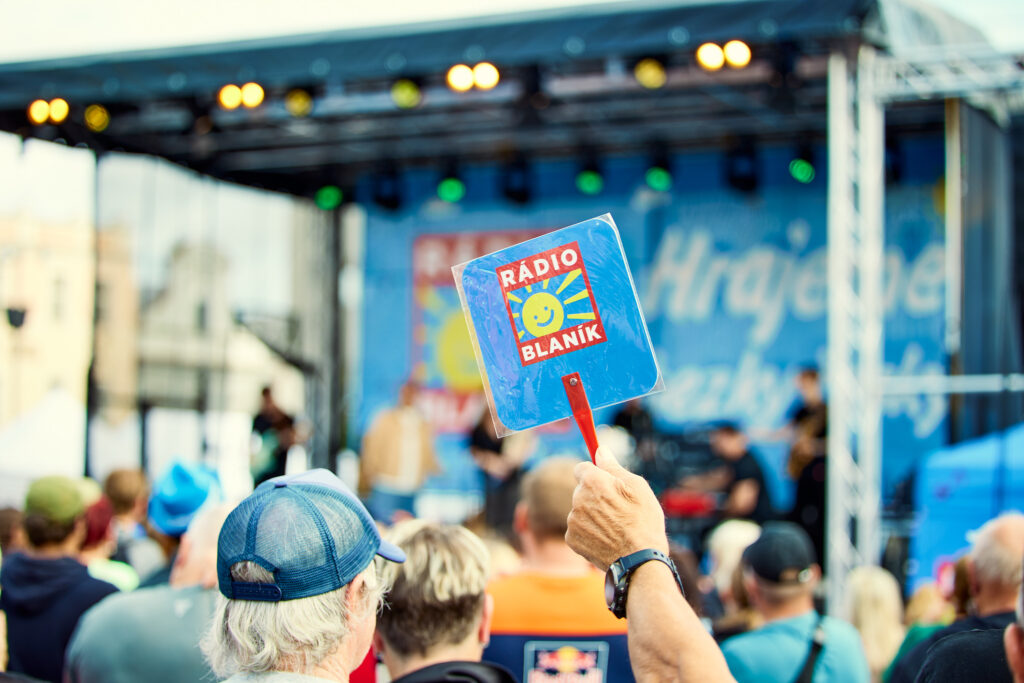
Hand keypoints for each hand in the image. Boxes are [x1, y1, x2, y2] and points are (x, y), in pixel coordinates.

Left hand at [565, 444, 668, 570]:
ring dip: (592, 515)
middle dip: (595, 496)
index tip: (604, 482)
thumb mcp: (637, 487)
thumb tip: (601, 450)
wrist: (639, 560)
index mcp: (592, 481)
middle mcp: (577, 499)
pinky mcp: (571, 539)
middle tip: (617, 509)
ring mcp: (573, 520)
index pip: (582, 468)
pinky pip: (579, 529)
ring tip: (615, 528)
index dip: (594, 474)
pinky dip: (589, 533)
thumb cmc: (643, 520)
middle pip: (582, 491)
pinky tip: (606, 539)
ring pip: (581, 511)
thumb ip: (613, 467)